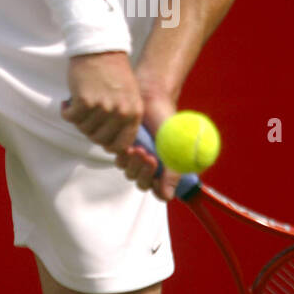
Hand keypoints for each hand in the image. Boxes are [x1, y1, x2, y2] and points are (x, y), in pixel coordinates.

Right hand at [61, 52, 142, 153]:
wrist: (99, 47)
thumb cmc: (112, 73)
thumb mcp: (128, 96)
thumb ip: (124, 119)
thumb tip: (116, 147)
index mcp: (135, 113)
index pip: (120, 145)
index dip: (106, 144)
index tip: (98, 136)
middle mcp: (121, 112)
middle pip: (99, 140)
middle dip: (89, 130)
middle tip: (86, 117)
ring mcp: (103, 107)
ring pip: (83, 129)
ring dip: (77, 119)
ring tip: (79, 105)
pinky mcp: (85, 101)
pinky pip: (71, 118)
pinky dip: (66, 111)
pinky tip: (68, 102)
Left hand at [113, 83, 180, 203]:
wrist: (153, 97)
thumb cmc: (168, 121)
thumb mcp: (175, 147)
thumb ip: (173, 173)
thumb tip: (168, 196)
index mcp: (166, 167)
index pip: (160, 192)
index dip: (158, 190)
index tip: (158, 182)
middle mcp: (150, 164)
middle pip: (142, 183)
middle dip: (144, 173)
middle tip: (149, 157)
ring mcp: (135, 156)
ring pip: (129, 172)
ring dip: (134, 164)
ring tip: (139, 148)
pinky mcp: (121, 145)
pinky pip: (118, 158)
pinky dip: (123, 154)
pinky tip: (130, 143)